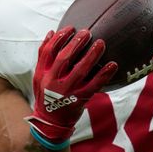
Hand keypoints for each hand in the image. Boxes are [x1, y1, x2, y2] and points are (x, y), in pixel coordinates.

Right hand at [27, 26, 116, 147]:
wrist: (50, 123)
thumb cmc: (46, 95)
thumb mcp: (39, 76)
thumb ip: (43, 56)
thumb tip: (51, 32)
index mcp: (42, 74)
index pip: (49, 51)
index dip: (60, 37)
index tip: (70, 28)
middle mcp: (53, 82)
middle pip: (64, 58)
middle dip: (76, 43)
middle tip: (87, 32)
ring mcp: (67, 91)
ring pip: (80, 70)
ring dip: (91, 55)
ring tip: (100, 43)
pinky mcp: (80, 99)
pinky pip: (94, 85)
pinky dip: (104, 74)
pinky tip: (112, 64)